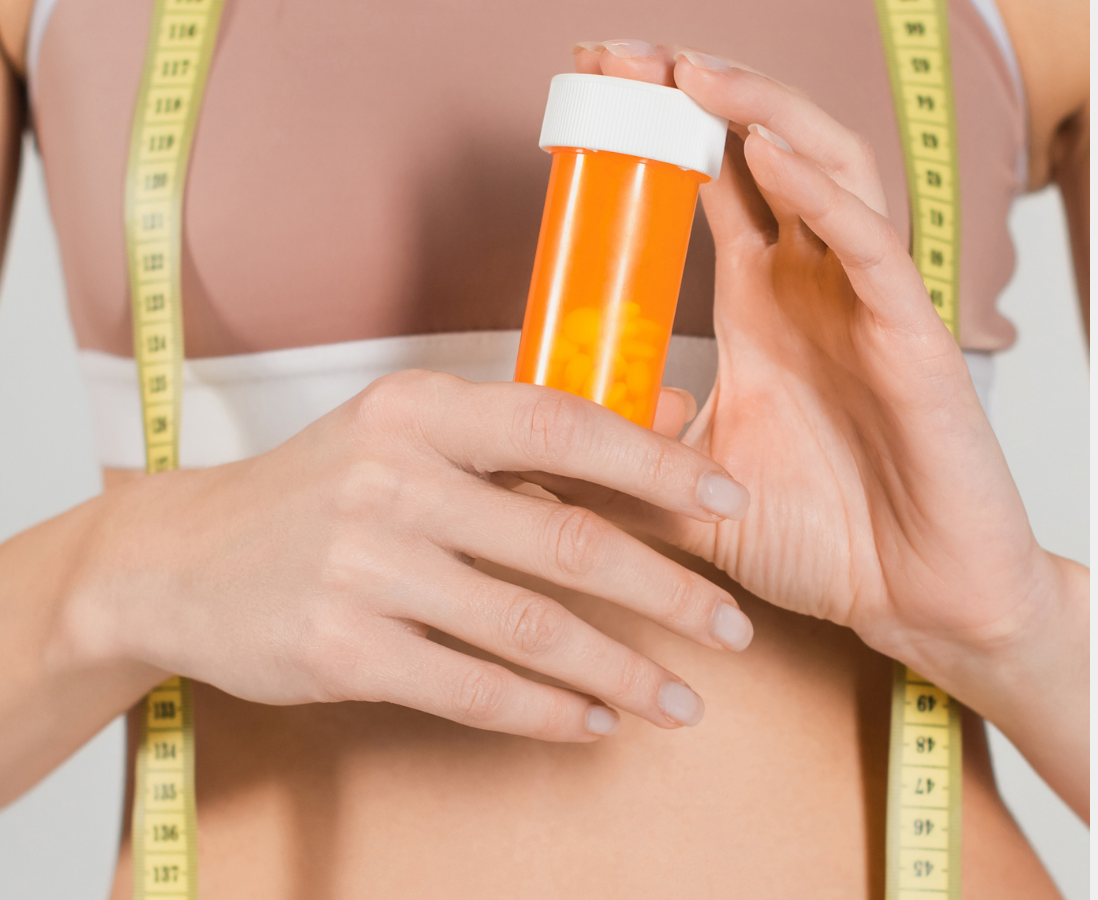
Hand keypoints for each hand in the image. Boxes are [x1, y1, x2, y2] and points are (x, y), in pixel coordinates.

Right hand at [67, 373, 753, 742]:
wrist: (177, 560)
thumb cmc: (315, 491)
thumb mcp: (407, 435)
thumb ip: (532, 430)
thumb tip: (666, 414)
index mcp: (417, 410)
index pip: (562, 426)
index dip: (657, 467)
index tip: (727, 506)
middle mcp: (391, 480)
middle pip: (565, 540)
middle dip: (668, 592)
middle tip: (732, 629)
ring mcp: (362, 567)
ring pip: (530, 628)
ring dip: (622, 670)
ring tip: (682, 699)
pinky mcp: (341, 649)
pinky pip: (473, 689)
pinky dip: (546, 712)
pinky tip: (592, 721)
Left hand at [565, 45, 1084, 736]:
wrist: (911, 600)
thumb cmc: (820, 537)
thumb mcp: (689, 487)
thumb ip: (620, 457)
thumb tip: (528, 443)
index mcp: (762, 305)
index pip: (711, 188)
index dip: (662, 132)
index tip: (593, 88)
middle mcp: (812, 287)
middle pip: (764, 153)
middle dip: (701, 94)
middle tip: (624, 54)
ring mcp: (864, 303)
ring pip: (825, 172)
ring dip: (759, 113)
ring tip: (692, 74)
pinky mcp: (914, 340)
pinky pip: (871, 248)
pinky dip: (822, 196)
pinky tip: (769, 154)